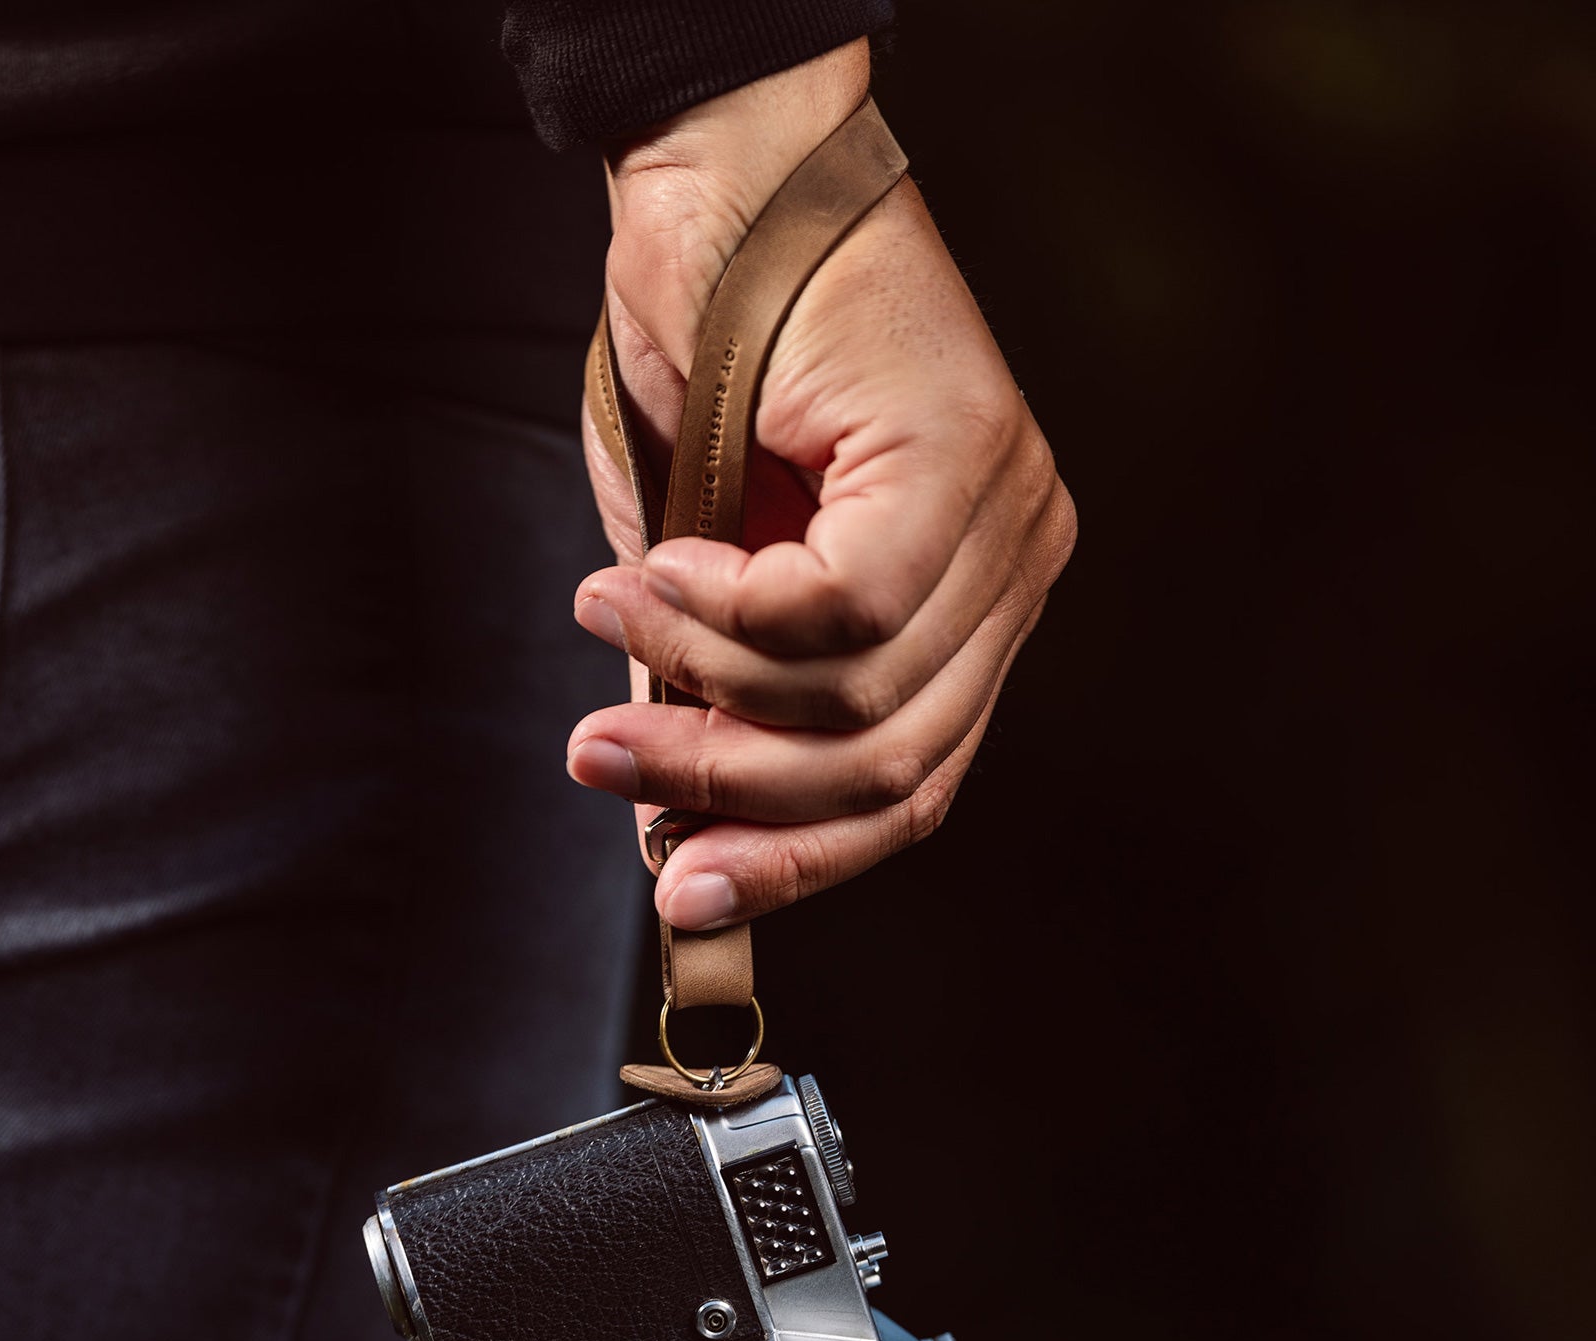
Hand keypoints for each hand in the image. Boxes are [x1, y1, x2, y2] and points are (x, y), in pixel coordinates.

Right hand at [566, 40, 1076, 933]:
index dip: (792, 863)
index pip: (908, 790)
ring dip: (706, 698)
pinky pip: (837, 616)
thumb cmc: (711, 357)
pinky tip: (657, 570)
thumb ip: (712, 696)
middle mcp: (1012, 573)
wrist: (720, 171)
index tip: (683, 894)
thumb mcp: (701, 569)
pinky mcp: (966, 460)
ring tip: (610, 628)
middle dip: (730, 794)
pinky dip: (722, 616)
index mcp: (967, 611)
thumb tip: (674, 826)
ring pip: (862, 706)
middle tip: (604, 762)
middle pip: (894, 772)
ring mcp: (1007, 518)